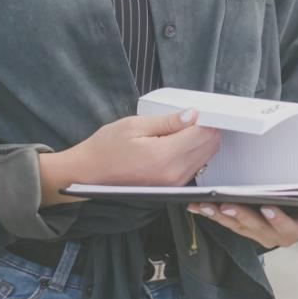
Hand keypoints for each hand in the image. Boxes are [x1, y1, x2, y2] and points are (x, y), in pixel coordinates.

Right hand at [43, 110, 221, 204]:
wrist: (88, 174)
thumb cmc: (106, 148)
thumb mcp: (135, 125)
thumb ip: (168, 121)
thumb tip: (193, 114)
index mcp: (164, 156)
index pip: (204, 134)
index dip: (206, 119)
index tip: (200, 109)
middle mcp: (173, 174)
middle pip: (209, 147)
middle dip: (207, 129)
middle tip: (192, 116)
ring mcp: (173, 184)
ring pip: (205, 158)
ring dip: (201, 141)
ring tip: (183, 128)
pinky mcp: (171, 188)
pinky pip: (194, 168)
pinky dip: (194, 153)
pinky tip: (179, 142)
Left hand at [190, 202, 297, 248]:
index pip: (289, 229)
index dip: (278, 220)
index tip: (268, 207)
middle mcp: (280, 235)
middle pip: (259, 229)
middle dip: (242, 218)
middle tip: (228, 204)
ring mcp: (262, 231)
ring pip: (240, 227)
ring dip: (223, 216)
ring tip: (209, 204)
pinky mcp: (247, 224)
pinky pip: (229, 221)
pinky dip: (214, 213)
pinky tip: (199, 205)